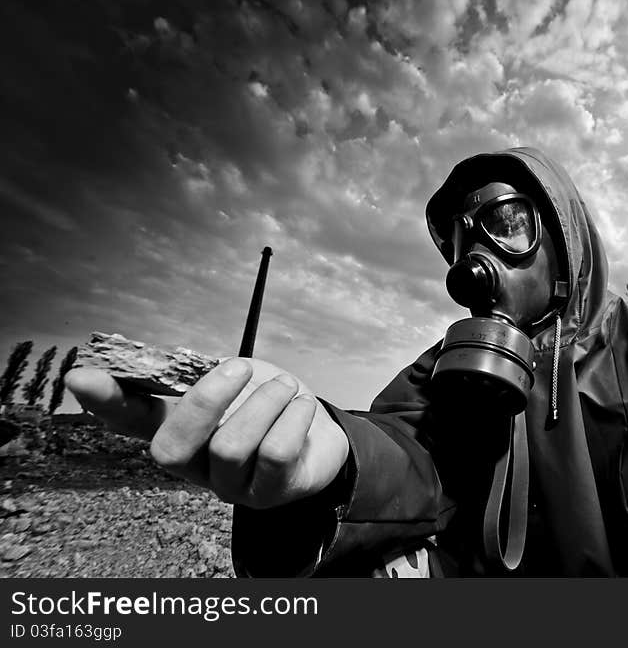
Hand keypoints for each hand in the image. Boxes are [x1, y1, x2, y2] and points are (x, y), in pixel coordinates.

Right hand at [64, 358, 350, 507]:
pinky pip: (276, 455)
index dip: (106, 403)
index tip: (80, 376)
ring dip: (263, 404)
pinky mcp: (270, 495)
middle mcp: (195, 466)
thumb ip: (200, 375)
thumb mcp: (233, 380)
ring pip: (230, 448)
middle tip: (240, 366)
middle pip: (173, 448)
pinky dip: (292, 420)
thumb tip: (167, 358)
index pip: (130, 421)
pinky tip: (301, 405)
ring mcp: (230, 487)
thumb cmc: (266, 403)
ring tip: (285, 385)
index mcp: (178, 430)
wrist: (322, 433)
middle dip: (206, 400)